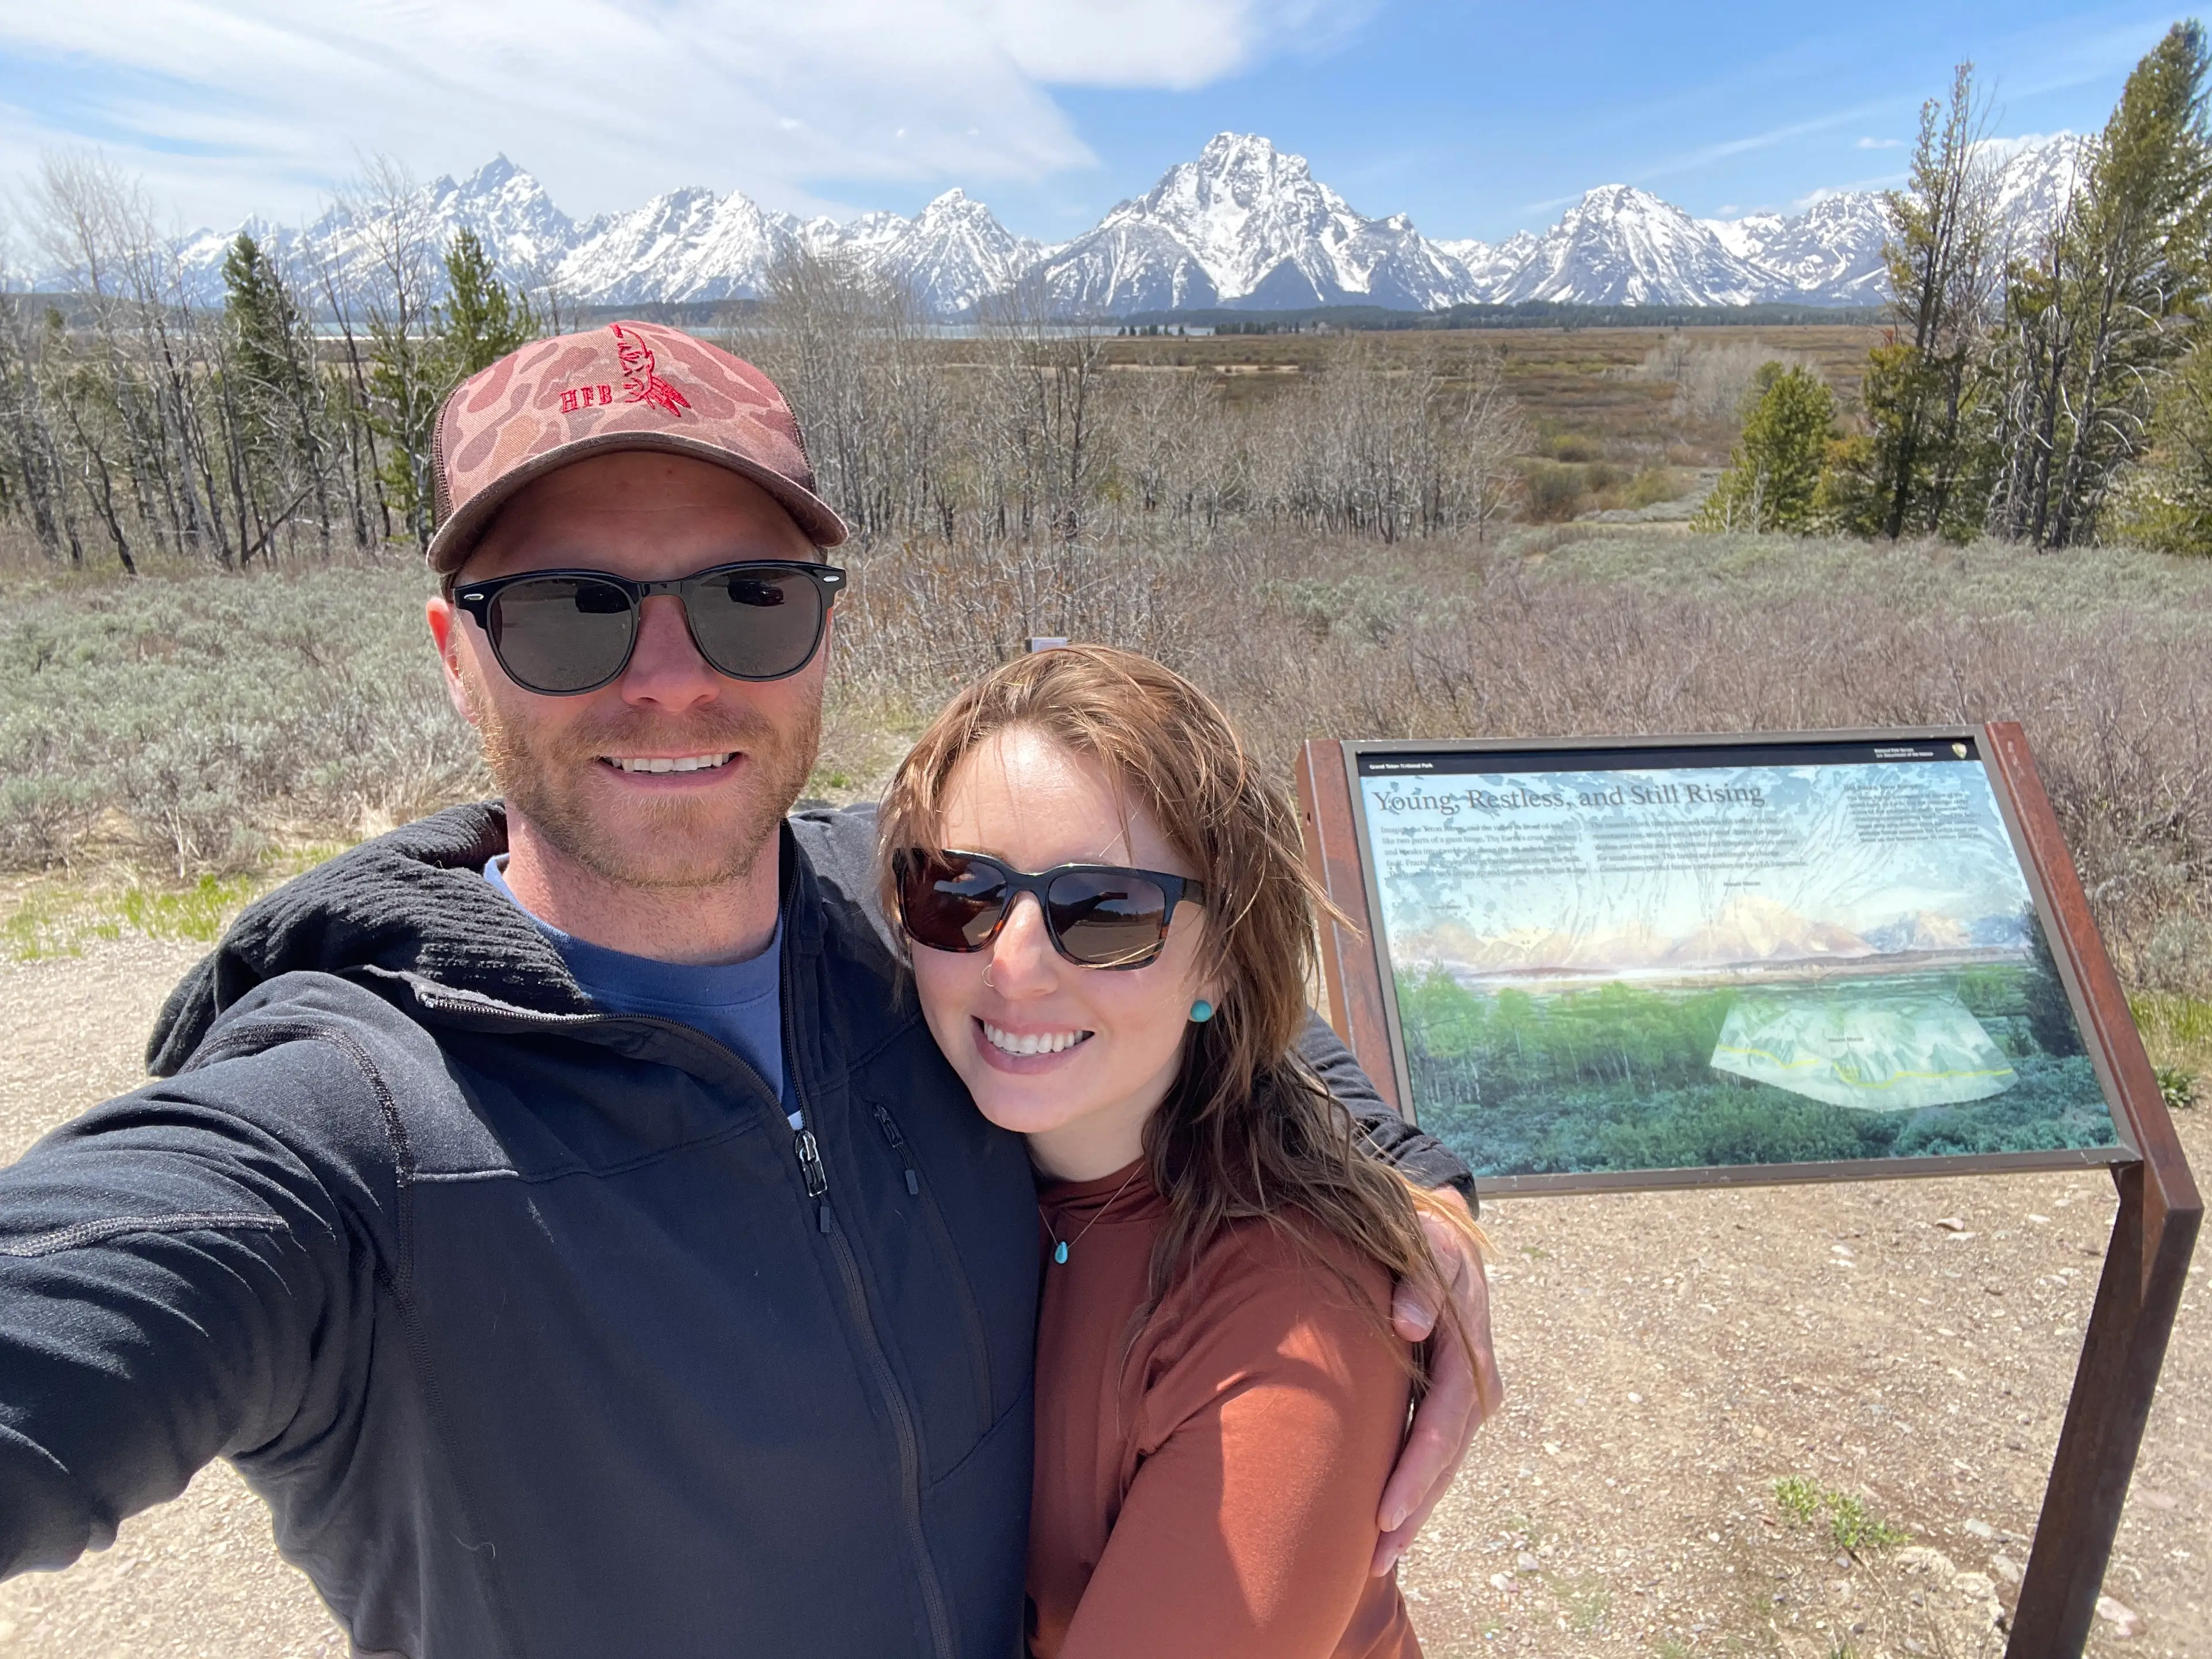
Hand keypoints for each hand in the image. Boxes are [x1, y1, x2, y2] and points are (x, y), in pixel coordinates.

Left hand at [1373, 1187, 1502, 1575]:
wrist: (1443, 1230)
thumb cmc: (1421, 1235)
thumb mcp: (1424, 1242)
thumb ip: (1416, 1280)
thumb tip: (1407, 1323)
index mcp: (1469, 1348)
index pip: (1442, 1423)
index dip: (1415, 1471)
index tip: (1385, 1512)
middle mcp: (1478, 1382)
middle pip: (1446, 1457)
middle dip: (1414, 1509)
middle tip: (1377, 1556)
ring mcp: (1470, 1396)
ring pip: (1445, 1465)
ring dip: (1416, 1511)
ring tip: (1379, 1560)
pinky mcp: (1455, 1403)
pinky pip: (1438, 1453)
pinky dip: (1418, 1488)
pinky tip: (1393, 1526)